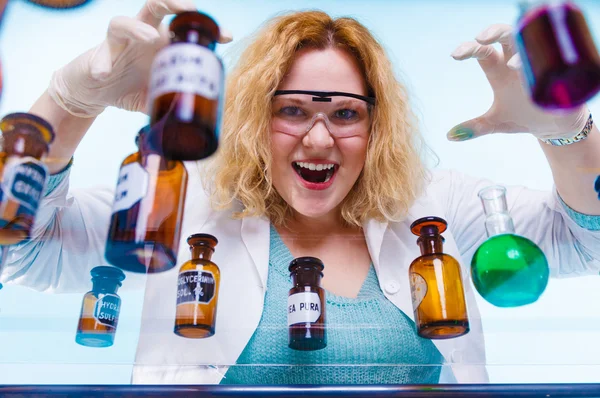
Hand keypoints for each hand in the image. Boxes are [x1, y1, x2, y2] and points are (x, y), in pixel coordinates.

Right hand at [47, 0, 232, 116]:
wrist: (95, 92)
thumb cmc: (130, 87)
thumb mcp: (156, 95)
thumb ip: (174, 100)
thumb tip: (198, 116)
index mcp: (162, 43)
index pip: (184, 28)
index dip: (205, 28)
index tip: (227, 36)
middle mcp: (143, 36)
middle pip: (156, 7)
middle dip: (174, 3)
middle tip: (189, 9)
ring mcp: (121, 42)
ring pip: (124, 22)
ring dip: (137, 27)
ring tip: (149, 37)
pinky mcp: (100, 52)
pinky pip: (101, 52)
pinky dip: (102, 62)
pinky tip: (104, 73)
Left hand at [447, 23, 588, 141]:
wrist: (553, 126)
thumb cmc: (522, 118)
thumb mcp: (496, 124)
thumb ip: (475, 127)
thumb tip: (450, 136)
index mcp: (499, 72)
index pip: (483, 52)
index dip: (470, 49)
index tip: (455, 55)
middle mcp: (516, 63)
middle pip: (507, 37)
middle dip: (495, 32)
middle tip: (481, 38)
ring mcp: (537, 66)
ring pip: (531, 44)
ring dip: (522, 48)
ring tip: (511, 65)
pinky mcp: (556, 73)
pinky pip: (552, 61)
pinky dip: (544, 65)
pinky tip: (537, 72)